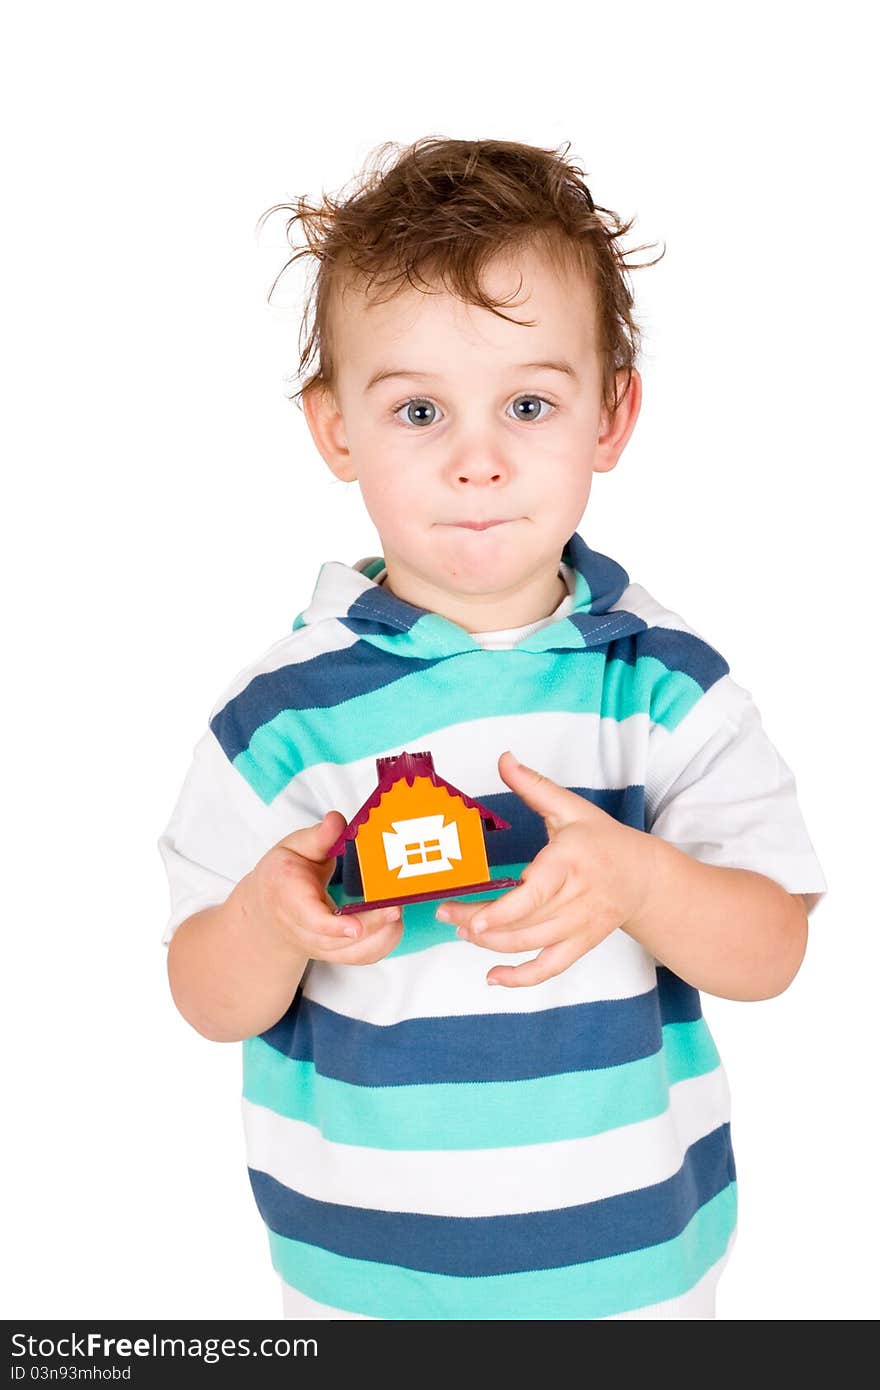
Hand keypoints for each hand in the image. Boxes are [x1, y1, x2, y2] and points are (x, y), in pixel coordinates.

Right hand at [237, 811, 403, 965]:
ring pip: (353, 953)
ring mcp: (319, 946)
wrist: (268, 908)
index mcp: (290, 898)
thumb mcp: (294, 847)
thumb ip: (318, 836)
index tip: (355, 926)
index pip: (311, 920)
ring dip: (381, 935)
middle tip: (395, 905)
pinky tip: (394, 923)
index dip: (334, 926)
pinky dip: (383, 944)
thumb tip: (336, 821)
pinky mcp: (334, 953)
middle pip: (339, 940)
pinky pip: (362, 957)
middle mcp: (303, 929)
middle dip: (371, 925)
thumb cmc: (283, 875)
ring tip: (397, 909)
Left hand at [434, 751, 657, 987]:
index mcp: (571, 860)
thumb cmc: (603, 840)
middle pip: (524, 922)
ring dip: (491, 944)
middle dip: (480, 924)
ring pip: (531, 945)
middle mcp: (578, 897)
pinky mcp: (581, 944)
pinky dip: (521, 979)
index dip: (503, 911)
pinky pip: (550, 968)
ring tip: (462, 930)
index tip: (473, 918)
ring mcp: (581, 925)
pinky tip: (493, 977)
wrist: (644, 877)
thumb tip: (504, 759)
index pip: (535, 893)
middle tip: (447, 914)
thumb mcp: (571, 807)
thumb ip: (534, 785)